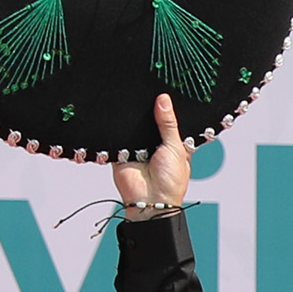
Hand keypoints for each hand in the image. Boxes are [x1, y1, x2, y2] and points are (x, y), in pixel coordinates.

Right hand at [111, 95, 192, 215]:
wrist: (151, 201)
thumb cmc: (171, 181)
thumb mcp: (175, 147)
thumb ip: (168, 123)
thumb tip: (163, 99)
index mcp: (171, 143)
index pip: (168, 120)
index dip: (166, 108)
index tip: (164, 90)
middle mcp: (154, 143)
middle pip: (149, 121)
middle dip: (147, 111)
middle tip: (146, 93)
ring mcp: (137, 147)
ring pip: (133, 127)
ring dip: (132, 120)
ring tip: (133, 103)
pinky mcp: (120, 152)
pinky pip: (117, 137)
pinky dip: (117, 129)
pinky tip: (119, 118)